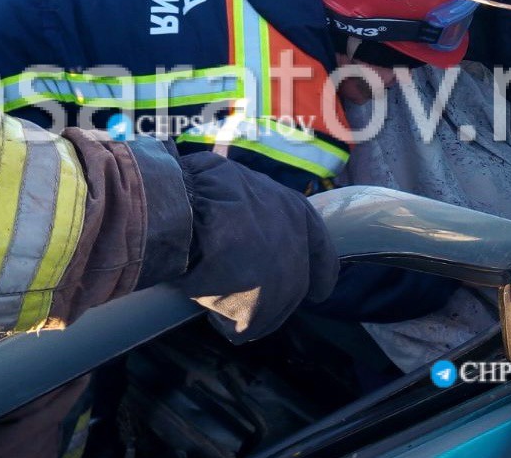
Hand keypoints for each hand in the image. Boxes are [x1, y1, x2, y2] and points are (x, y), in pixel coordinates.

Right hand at [174, 153, 337, 342]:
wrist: (189, 209)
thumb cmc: (204, 190)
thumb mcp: (243, 184)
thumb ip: (255, 210)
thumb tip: (243, 225)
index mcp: (297, 214)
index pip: (322, 254)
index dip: (320, 274)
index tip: (317, 292)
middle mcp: (297, 251)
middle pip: (291, 291)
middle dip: (267, 294)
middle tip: (237, 289)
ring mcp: (281, 283)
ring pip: (265, 313)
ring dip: (241, 305)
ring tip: (213, 288)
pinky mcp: (258, 310)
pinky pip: (237, 326)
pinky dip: (219, 317)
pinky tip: (205, 298)